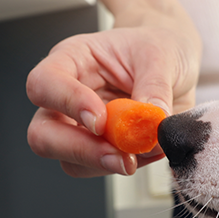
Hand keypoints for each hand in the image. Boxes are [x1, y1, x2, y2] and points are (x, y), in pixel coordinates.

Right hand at [26, 16, 199, 176]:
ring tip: (145, 149)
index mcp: (72, 59)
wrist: (175, 66)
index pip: (44, 83)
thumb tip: (151, 122)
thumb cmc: (157, 49)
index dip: (67, 104)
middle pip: (42, 133)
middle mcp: (66, 96)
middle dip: (81, 150)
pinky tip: (148, 151)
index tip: (100, 120)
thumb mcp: (162, 55)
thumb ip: (155, 88)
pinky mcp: (97, 148)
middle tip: (120, 154)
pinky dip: (123, 165)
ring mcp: (78, 127)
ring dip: (107, 163)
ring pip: (69, 160)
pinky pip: (97, 168)